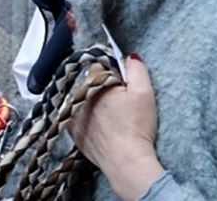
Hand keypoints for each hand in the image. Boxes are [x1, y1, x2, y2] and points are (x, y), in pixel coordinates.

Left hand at [67, 55, 164, 200]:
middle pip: (90, 83)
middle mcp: (78, 96)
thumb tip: (129, 55)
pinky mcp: (72, 131)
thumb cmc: (136, 127)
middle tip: (119, 103)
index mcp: (94, 82)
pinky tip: (101, 126)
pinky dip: (86, 118)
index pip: (99, 66)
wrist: (126, 161)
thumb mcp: (144, 93)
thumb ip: (136, 69)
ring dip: (92, 102)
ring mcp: (72, 114)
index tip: (121, 84)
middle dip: (101, 88)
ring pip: (82, 99)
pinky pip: (77, 117)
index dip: (112, 73)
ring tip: (111, 116)